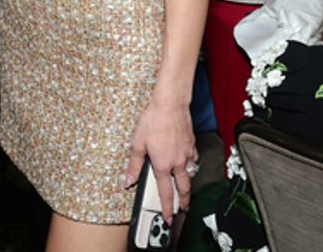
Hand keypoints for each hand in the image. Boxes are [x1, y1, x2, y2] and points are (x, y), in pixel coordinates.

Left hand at [125, 97, 197, 222]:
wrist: (170, 105)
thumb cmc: (154, 120)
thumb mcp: (137, 143)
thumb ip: (134, 165)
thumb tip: (129, 180)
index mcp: (163, 165)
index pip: (166, 193)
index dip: (167, 208)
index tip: (168, 217)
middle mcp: (177, 162)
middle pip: (184, 189)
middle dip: (184, 202)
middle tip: (183, 210)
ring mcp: (187, 154)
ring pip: (190, 174)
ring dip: (188, 184)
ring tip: (185, 189)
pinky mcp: (192, 144)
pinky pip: (193, 160)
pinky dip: (191, 165)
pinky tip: (187, 163)